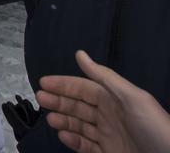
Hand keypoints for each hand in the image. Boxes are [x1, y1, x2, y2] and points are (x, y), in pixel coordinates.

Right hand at [37, 50, 169, 152]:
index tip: (44, 82)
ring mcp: (108, 136)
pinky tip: (64, 135)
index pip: (84, 88)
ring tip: (51, 119)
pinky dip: (73, 141)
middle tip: (41, 98)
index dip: (64, 84)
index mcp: (115, 100)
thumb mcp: (133, 98)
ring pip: (79, 125)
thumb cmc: (155, 129)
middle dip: (59, 101)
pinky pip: (85, 146)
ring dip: (63, 120)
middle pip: (78, 106)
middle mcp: (110, 116)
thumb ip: (105, 77)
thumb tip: (80, 54)